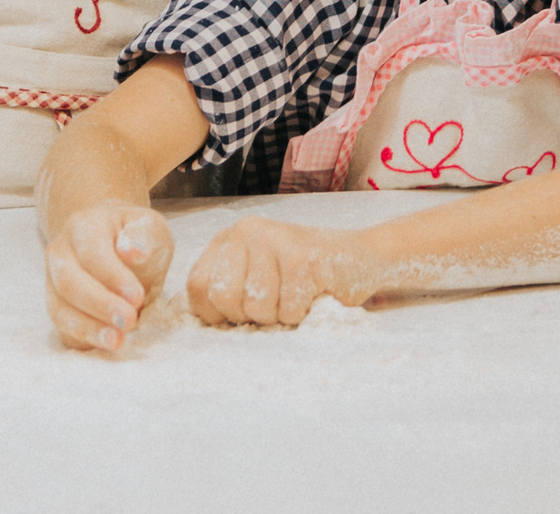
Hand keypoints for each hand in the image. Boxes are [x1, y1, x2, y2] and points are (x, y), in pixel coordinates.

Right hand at [44, 201, 174, 351]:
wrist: (116, 245)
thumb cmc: (135, 238)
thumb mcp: (150, 228)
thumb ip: (145, 236)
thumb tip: (132, 253)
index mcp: (82, 226)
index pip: (91, 252)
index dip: (112, 276)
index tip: (137, 296)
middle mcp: (60, 252)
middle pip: (68, 282)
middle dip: (99, 304)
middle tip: (129, 321)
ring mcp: (52, 282)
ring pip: (58, 308)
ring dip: (88, 328)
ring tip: (117, 341)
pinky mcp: (58, 308)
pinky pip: (61, 328)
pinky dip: (82, 339)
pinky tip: (105, 346)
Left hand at [186, 215, 370, 326]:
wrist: (362, 259)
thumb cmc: (304, 280)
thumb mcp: (256, 280)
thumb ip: (227, 292)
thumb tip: (202, 328)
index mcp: (228, 238)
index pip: (197, 287)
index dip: (217, 314)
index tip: (242, 314)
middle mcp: (245, 230)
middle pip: (224, 298)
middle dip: (251, 316)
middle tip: (276, 304)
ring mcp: (274, 239)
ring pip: (257, 307)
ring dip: (280, 317)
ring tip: (297, 296)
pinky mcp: (303, 256)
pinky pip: (288, 310)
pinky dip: (302, 315)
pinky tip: (314, 295)